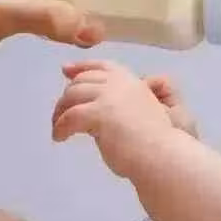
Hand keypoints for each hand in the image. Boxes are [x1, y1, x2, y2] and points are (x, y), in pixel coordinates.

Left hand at [52, 60, 194, 176]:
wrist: (161, 154)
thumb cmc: (154, 141)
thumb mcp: (138, 111)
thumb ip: (119, 103)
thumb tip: (90, 104)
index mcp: (132, 82)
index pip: (103, 66)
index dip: (82, 66)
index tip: (66, 69)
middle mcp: (120, 84)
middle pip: (82, 80)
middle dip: (67, 95)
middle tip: (60, 114)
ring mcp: (110, 97)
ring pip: (72, 95)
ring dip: (60, 112)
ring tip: (59, 129)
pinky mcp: (99, 113)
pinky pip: (69, 116)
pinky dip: (60, 127)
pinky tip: (60, 138)